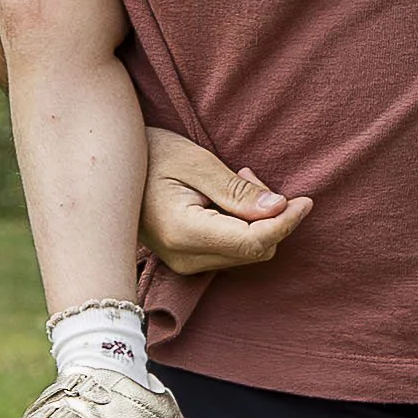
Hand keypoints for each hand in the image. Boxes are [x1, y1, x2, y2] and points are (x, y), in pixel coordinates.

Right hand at [141, 127, 313, 275]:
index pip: (253, 243)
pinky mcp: (185, 259)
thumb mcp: (196, 162)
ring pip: (246, 252)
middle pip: (254, 251)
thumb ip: (237, 192)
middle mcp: (185, 259)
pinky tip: (225, 194)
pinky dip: (241, 224)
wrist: (111, 168)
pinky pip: (230, 249)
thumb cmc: (152, 154)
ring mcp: (183, 264)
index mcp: (185, 234)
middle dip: (270, 217)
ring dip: (255, 219)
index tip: (307, 200)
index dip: (286, 223)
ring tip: (235, 177)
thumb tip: (279, 209)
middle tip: (250, 174)